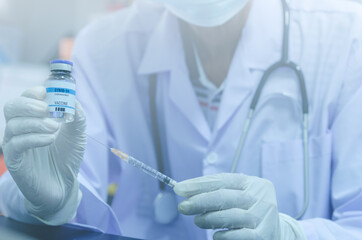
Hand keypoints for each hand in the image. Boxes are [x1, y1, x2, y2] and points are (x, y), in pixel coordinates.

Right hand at [2, 86, 85, 224]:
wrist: (64, 184)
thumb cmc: (67, 155)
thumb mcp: (77, 134)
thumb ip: (77, 116)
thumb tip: (74, 99)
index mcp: (33, 118)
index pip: (25, 98)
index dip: (32, 92)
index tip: (45, 92)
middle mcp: (20, 128)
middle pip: (12, 107)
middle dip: (28, 104)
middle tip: (46, 108)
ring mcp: (15, 144)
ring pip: (13, 125)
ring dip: (35, 123)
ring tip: (55, 127)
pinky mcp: (15, 160)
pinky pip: (16, 145)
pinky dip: (33, 138)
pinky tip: (50, 139)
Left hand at [174, 173, 305, 239]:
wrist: (274, 231)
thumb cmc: (247, 209)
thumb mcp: (236, 194)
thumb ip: (214, 190)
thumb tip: (183, 189)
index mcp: (252, 182)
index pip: (222, 180)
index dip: (199, 184)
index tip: (179, 189)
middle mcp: (260, 196)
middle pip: (225, 196)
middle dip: (200, 201)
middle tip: (183, 207)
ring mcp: (264, 215)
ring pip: (231, 216)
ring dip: (209, 219)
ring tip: (197, 221)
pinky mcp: (265, 234)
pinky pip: (241, 235)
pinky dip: (225, 235)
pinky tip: (216, 235)